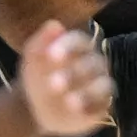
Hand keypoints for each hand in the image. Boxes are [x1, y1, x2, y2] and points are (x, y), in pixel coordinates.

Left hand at [18, 21, 113, 136]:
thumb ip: (41, 40)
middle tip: (52, 83)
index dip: (67, 47)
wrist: (35, 108)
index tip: (51, 56)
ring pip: (103, 85)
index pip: (79, 41)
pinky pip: (104, 106)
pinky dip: (92, 108)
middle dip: (74, 73)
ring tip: (69, 102)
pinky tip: (77, 112)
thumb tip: (54, 24)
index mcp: (79, 49)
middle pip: (92, 64)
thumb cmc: (37, 77)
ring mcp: (99, 86)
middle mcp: (94, 65)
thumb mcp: (32, 59)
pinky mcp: (101, 106)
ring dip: (87, 93)